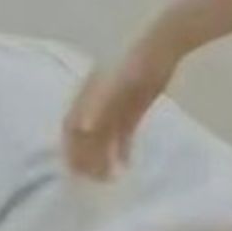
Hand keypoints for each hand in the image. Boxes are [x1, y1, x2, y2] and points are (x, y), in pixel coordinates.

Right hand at [63, 45, 177, 179]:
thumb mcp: (114, 86)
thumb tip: (82, 129)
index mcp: (87, 97)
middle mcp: (97, 103)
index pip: (71, 128)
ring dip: (104, 158)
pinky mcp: (133, 110)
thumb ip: (97, 106)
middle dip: (87, 159)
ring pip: (104, 138)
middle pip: (86, 137)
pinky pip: (123, 135)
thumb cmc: (134, 66)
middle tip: (94, 181)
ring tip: (110, 179)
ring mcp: (116, 107)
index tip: (73, 171)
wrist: (161, 49)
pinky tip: (126, 165)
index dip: (70, 149)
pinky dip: (122, 150)